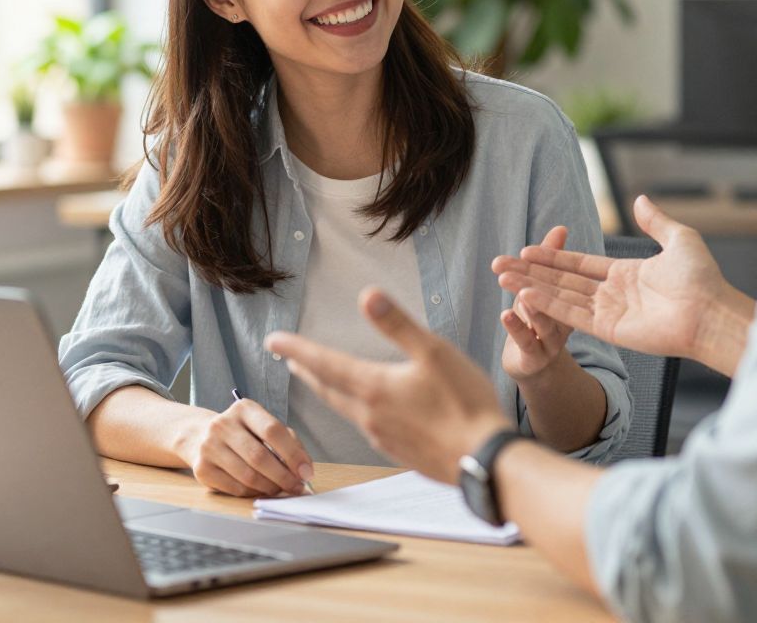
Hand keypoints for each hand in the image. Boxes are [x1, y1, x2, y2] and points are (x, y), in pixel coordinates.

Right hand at [180, 398, 313, 497]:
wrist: (199, 436)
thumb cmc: (242, 433)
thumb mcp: (263, 426)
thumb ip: (287, 441)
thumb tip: (304, 469)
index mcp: (244, 409)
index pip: (273, 431)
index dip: (293, 454)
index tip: (306, 471)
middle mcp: (223, 425)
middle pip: (259, 457)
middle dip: (283, 476)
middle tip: (297, 487)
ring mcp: (209, 447)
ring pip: (248, 476)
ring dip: (270, 487)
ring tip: (280, 488)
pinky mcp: (202, 469)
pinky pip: (236, 488)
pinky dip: (253, 493)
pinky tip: (260, 489)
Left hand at [266, 289, 512, 482]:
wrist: (484, 461)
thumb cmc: (464, 403)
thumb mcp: (433, 353)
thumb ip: (397, 325)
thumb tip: (367, 296)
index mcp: (374, 388)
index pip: (325, 363)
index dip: (297, 349)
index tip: (272, 340)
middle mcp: (370, 416)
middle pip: (329, 389)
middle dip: (308, 371)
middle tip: (289, 360)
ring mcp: (383, 438)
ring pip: (346, 409)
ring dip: (329, 391)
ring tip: (322, 381)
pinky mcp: (400, 452)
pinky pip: (367, 427)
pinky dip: (355, 411)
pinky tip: (366, 413)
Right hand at [494, 195, 755, 375]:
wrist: (712, 312)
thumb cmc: (703, 279)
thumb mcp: (678, 240)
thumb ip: (655, 222)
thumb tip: (641, 199)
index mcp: (625, 274)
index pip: (579, 264)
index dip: (552, 258)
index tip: (526, 250)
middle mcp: (612, 294)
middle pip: (563, 281)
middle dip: (532, 272)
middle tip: (500, 265)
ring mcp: (609, 313)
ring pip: (562, 297)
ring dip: (532, 288)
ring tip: (504, 278)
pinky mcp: (610, 330)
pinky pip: (573, 315)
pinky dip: (549, 306)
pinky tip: (526, 296)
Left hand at [500, 226, 576, 382]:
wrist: (534, 368)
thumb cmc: (536, 321)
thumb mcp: (540, 289)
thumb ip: (550, 259)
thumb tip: (561, 228)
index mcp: (573, 305)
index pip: (564, 280)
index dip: (549, 262)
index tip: (527, 247)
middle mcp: (567, 323)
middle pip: (557, 299)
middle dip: (539, 278)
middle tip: (522, 259)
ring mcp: (552, 343)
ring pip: (546, 324)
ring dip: (535, 307)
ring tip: (522, 293)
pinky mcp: (535, 360)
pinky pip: (528, 344)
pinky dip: (517, 329)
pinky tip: (505, 314)